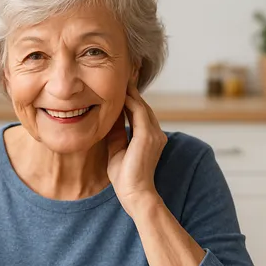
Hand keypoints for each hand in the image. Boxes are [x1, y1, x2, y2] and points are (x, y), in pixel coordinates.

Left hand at [107, 84, 167, 216]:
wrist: (135, 194)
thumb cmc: (125, 177)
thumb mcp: (117, 149)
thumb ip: (116, 132)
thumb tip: (109, 116)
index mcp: (150, 137)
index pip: (139, 112)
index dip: (130, 98)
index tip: (121, 85)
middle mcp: (156, 133)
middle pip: (142, 105)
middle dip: (132, 89)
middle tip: (124, 71)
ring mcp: (154, 134)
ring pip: (141, 105)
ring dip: (131, 90)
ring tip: (123, 75)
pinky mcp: (147, 136)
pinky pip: (138, 111)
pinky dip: (130, 100)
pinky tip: (121, 91)